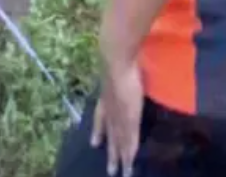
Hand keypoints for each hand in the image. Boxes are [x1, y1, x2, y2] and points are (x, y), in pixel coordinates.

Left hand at [91, 59, 143, 176]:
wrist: (116, 61)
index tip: (94, 143)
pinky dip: (130, 152)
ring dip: (121, 158)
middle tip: (110, 169)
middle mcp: (109, 110)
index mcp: (105, 98)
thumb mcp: (114, 69)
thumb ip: (117, 73)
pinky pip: (130, 140)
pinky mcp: (129, 119)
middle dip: (110, 152)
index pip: (100, 118)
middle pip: (109, 135)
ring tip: (121, 173)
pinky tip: (131, 162)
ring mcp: (118, 116)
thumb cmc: (118, 60)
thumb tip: (120, 68)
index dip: (98, 131)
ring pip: (120, 142)